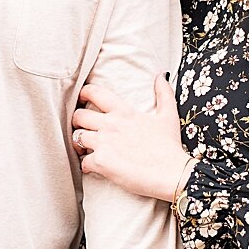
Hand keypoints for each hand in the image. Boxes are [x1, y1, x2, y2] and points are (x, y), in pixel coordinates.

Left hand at [72, 75, 191, 202]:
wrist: (172, 174)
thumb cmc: (169, 146)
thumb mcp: (168, 116)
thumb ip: (164, 93)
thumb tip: (162, 75)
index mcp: (124, 112)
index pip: (95, 93)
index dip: (84, 93)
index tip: (82, 99)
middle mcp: (110, 124)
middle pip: (78, 116)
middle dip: (77, 122)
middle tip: (82, 128)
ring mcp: (103, 143)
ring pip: (76, 138)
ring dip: (79, 144)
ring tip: (85, 148)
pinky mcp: (100, 161)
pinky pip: (82, 161)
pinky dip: (85, 165)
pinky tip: (92, 167)